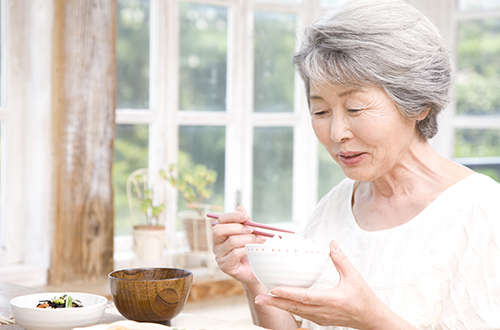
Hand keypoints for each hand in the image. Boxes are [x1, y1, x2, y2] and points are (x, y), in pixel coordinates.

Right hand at [212, 206, 265, 285]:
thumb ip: (245, 222)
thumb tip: (241, 208)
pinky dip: (247, 250)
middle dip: (238, 227)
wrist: (256, 272)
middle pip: (220, 230)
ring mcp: (219, 256)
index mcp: (221, 234)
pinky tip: (254, 250)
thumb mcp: (250, 234)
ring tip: (260, 240)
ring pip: (231, 241)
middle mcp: (217, 244)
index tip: (245, 216)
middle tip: (252, 230)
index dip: (232, 216)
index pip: (221, 220)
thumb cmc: (252, 251)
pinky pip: (235, 253)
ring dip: (248, 239)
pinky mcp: (225, 266)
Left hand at [253, 240, 411, 329]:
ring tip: (263, 299)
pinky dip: (288, 308)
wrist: (371, 319)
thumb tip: (332, 242)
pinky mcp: (320, 319)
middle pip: (296, 307)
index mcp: (332, 300)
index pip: (306, 297)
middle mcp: (324, 311)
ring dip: (279, 306)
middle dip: (276, 303)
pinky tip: (279, 302)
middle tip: (259, 297)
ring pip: (296, 312)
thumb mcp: (354, 277)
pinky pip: (301, 314)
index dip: (289, 293)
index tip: (273, 289)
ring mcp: (321, 318)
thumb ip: (341, 259)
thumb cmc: (364, 298)